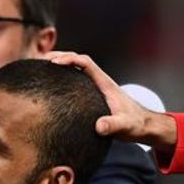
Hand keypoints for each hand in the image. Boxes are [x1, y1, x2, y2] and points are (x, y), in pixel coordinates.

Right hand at [46, 51, 177, 151]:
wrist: (145, 126)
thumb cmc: (136, 125)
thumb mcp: (125, 127)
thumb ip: (113, 126)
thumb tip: (99, 126)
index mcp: (105, 84)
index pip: (86, 63)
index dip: (69, 59)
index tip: (54, 63)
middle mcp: (100, 82)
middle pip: (78, 61)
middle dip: (59, 57)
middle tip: (39, 60)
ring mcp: (97, 88)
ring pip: (76, 70)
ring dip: (60, 66)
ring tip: (40, 69)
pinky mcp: (95, 97)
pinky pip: (76, 82)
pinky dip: (64, 79)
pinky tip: (52, 86)